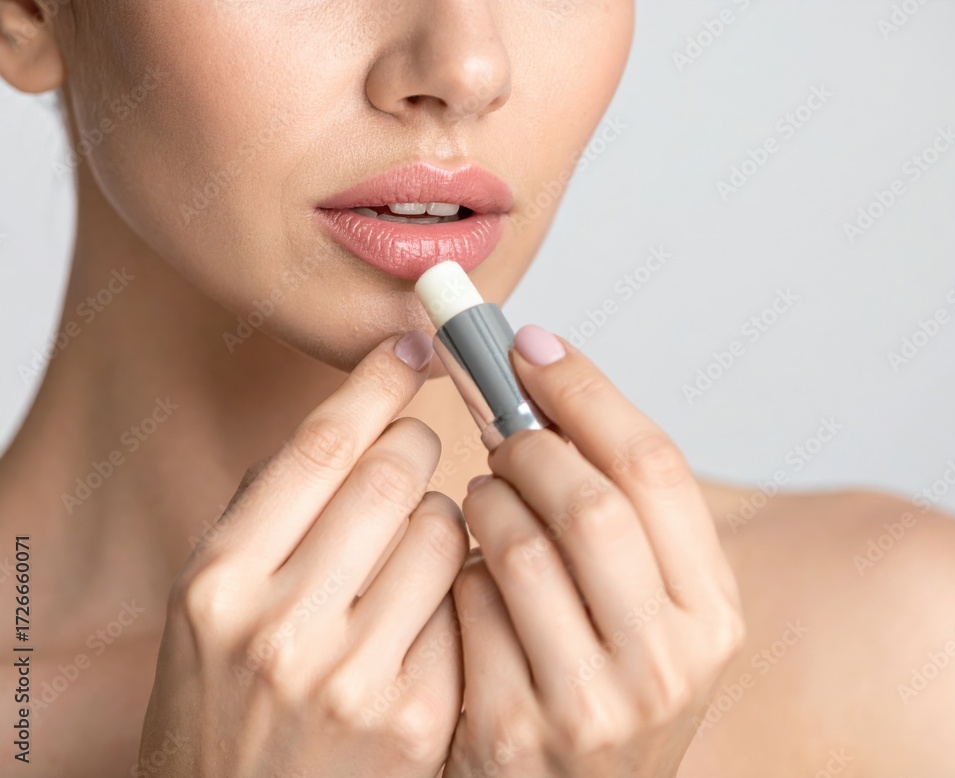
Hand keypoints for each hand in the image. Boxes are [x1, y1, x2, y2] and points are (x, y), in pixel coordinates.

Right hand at [137, 332, 469, 776]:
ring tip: (415, 538)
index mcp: (220, 582)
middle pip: (391, 475)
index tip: (407, 347)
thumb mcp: (210, 602)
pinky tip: (431, 598)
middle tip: (416, 444)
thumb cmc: (222, 706)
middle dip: (418, 443)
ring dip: (444, 514)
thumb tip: (350, 419)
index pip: (319, 447)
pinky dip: (458, 581)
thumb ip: (267, 512)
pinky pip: (464, 601)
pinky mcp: (417, 717)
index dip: (374, 382)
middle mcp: (282, 626)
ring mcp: (355, 677)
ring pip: (443, 530)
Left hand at [444, 325, 744, 777]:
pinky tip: (469, 573)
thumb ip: (625, 510)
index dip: (585, 390)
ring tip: (486, 498)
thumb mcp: (652, 604)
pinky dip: (458, 567)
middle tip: (500, 426)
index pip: (654, 467)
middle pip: (589, 501)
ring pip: (517, 546)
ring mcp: (590, 707)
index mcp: (712, 613)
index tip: (532, 345)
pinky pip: (466, 603)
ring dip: (485, 499)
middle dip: (528, 444)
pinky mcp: (512, 733)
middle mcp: (667, 663)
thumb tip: (548, 384)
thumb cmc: (607, 681)